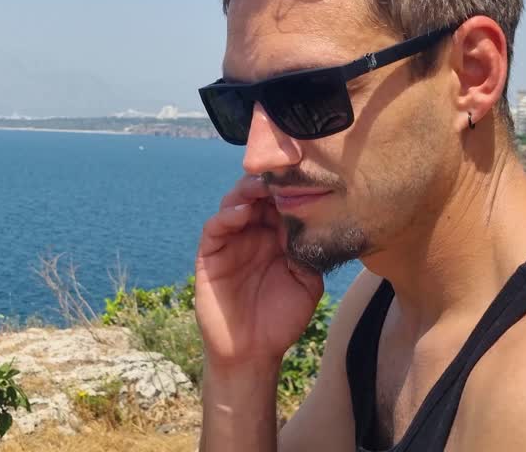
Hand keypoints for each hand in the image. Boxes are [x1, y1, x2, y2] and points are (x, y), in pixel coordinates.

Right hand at [195, 175, 324, 370]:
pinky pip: (215, 228)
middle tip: (281, 173)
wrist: (253, 352)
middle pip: (256, 197)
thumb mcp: (307, 282)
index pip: (280, 203)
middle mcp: (252, 234)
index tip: (304, 174)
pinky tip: (241, 212)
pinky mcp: (210, 255)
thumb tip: (315, 218)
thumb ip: (309, 251)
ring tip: (260, 187)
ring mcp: (230, 242)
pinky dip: (226, 216)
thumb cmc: (282, 319)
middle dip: (268, 183)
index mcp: (275, 237)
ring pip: (233, 204)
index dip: (289, 188)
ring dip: (246, 192)